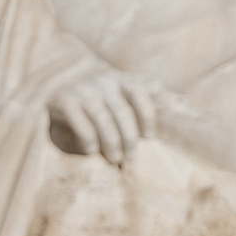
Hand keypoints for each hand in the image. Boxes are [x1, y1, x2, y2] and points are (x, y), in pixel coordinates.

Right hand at [44, 54, 163, 163]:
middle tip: (131, 156)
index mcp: (120, 79)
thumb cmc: (99, 89)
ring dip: (111, 142)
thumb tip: (177, 102)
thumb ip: (147, 91)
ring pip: (102, 118)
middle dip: (129, 137)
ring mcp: (83, 91)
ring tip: (115, 159)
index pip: (139, 91)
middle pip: (121, 111)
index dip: (146, 114)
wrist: (58, 76)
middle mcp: (102, 82)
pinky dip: (88, 139)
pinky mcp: (64, 101)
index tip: (148, 136)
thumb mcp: (121, 85)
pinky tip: (92, 151)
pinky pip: (80, 123)